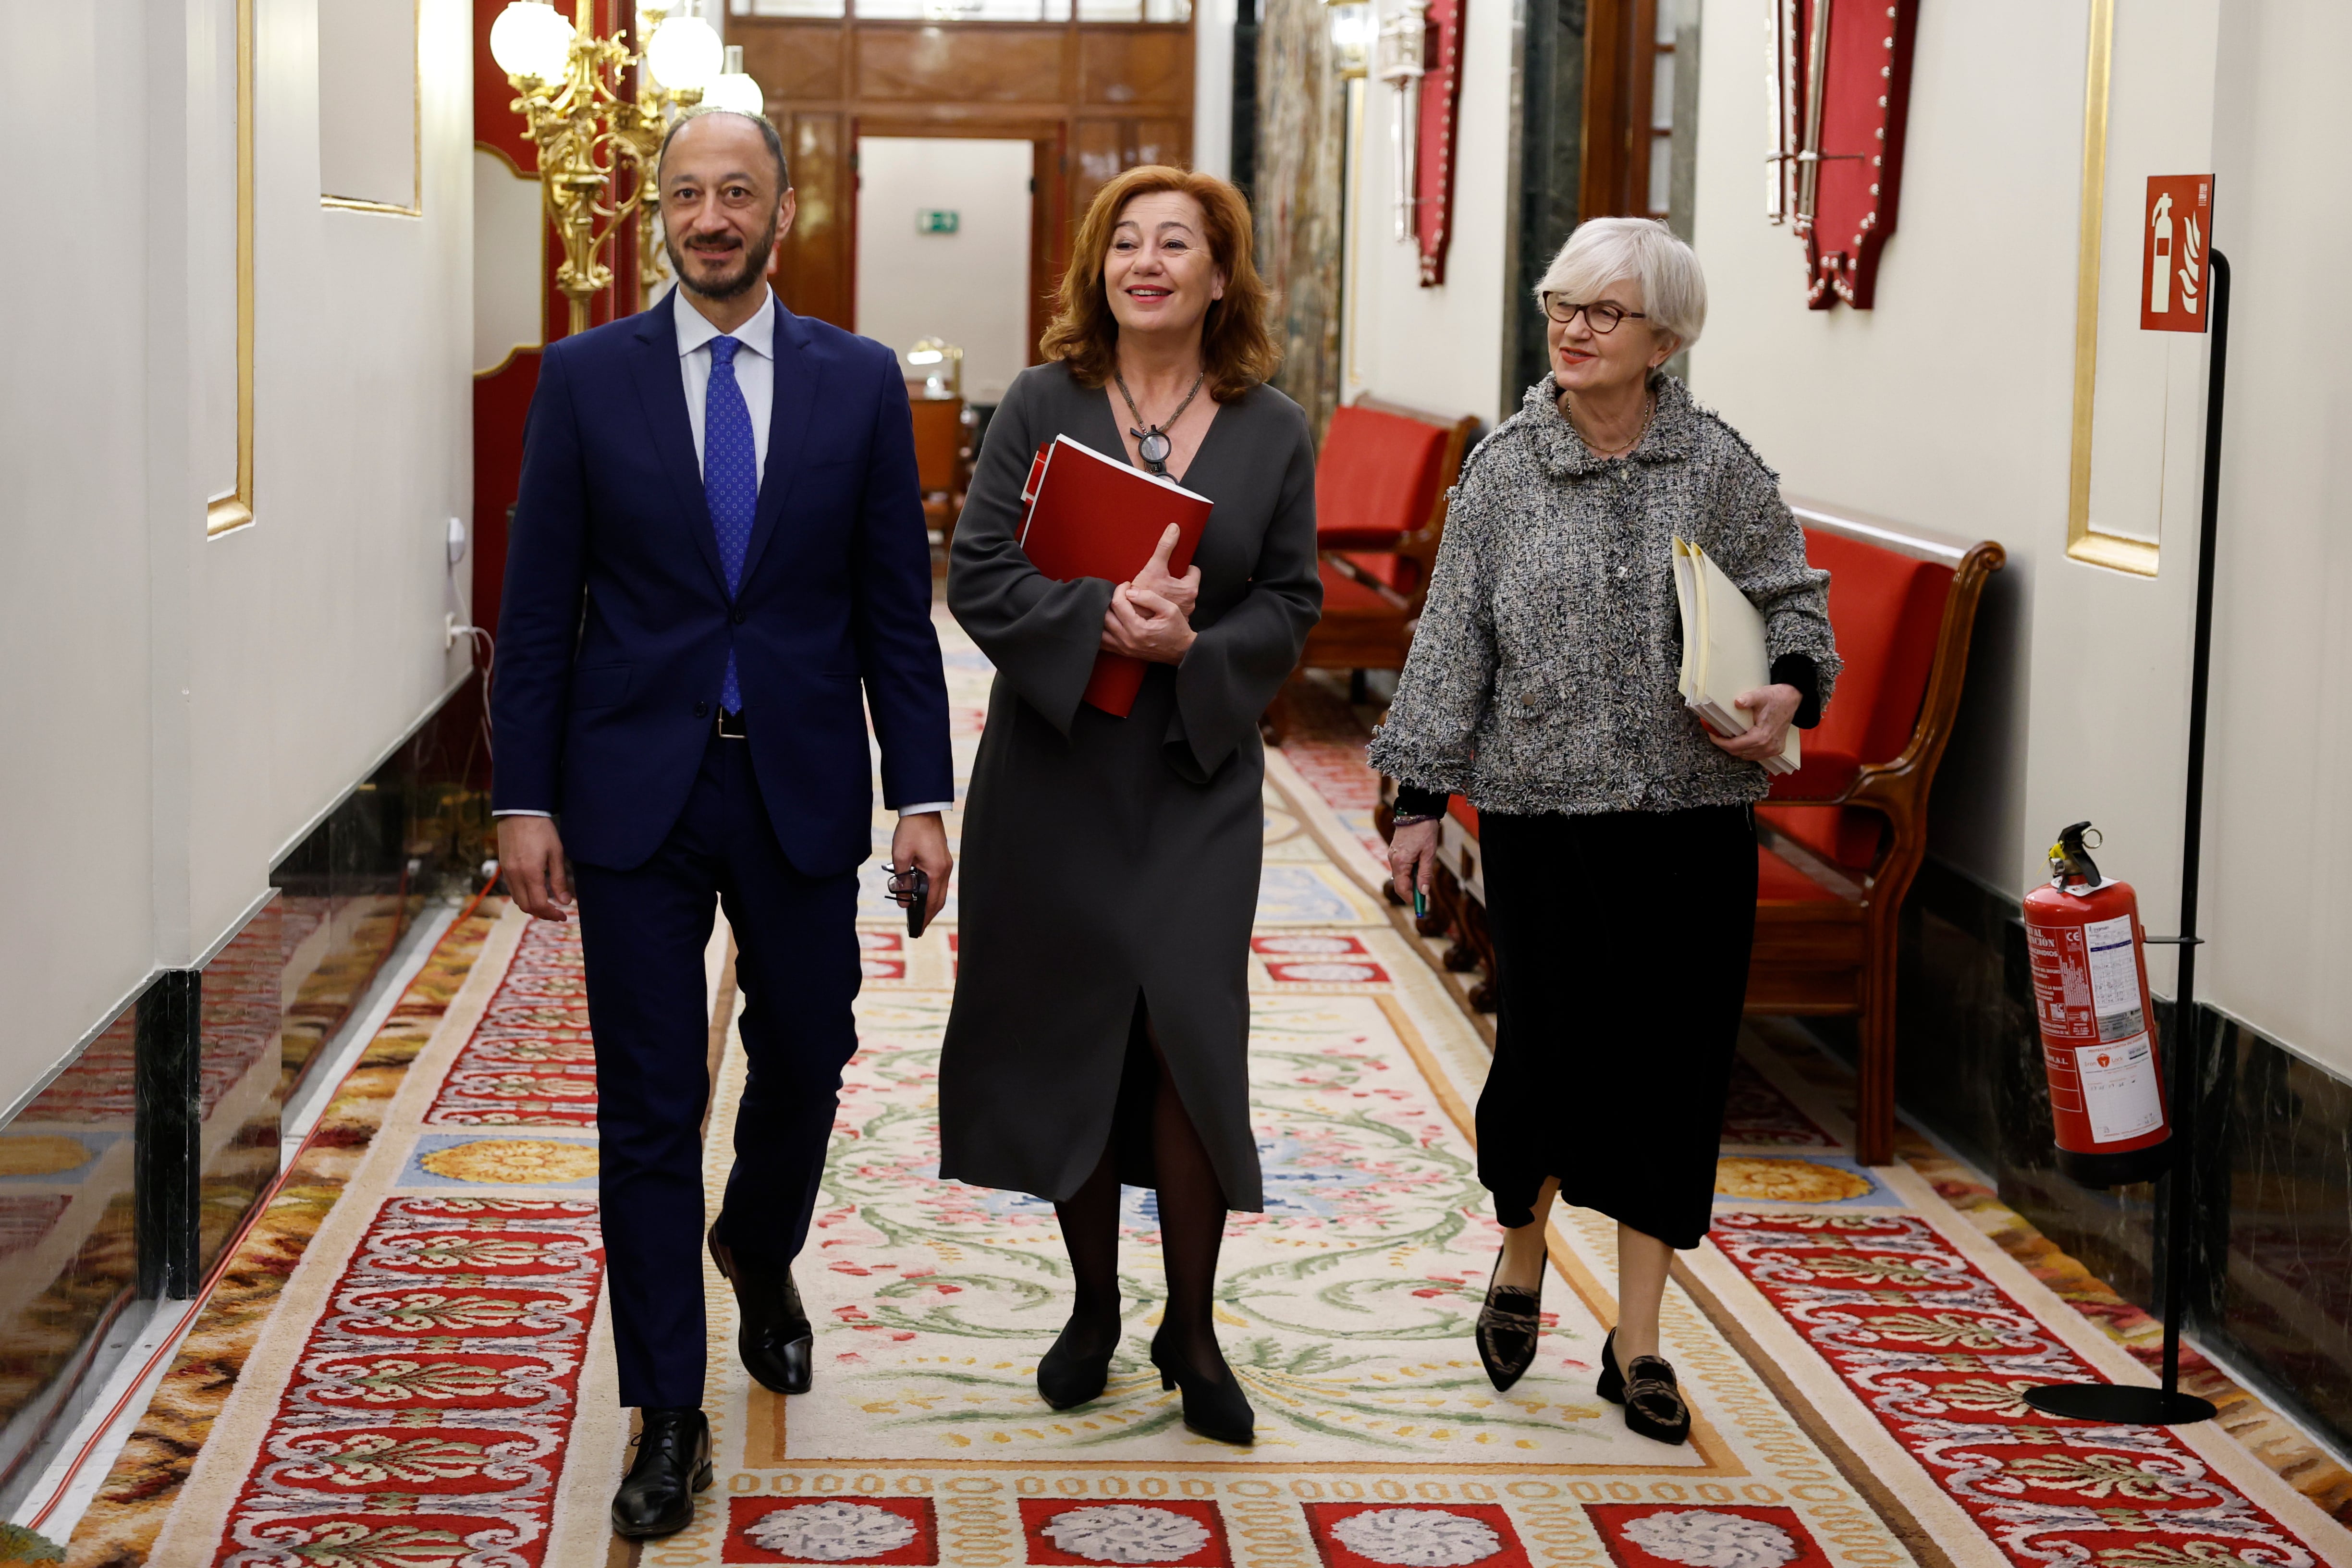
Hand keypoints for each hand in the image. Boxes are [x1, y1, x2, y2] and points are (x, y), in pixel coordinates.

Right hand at [497, 815, 574, 921]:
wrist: (519, 812)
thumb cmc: (541, 830)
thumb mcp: (556, 853)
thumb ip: (559, 879)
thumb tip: (565, 902)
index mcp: (530, 873)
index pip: (539, 904)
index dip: (552, 914)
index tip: (563, 915)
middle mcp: (515, 875)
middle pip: (526, 906)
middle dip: (543, 913)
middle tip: (557, 913)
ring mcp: (506, 872)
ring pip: (518, 900)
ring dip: (532, 907)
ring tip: (548, 905)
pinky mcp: (503, 867)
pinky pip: (512, 889)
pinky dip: (523, 897)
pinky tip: (535, 893)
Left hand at [889, 812, 952, 926]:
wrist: (922, 810)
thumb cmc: (911, 831)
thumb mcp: (901, 856)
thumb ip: (902, 881)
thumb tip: (904, 902)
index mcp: (936, 871)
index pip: (931, 902)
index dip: (924, 917)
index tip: (918, 929)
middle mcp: (945, 870)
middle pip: (939, 900)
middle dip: (929, 915)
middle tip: (918, 927)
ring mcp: (946, 864)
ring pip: (940, 891)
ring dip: (931, 904)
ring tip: (919, 914)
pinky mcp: (943, 860)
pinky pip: (939, 882)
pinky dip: (932, 892)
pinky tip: (923, 895)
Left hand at [1100, 582, 1196, 663]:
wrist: (1182, 651)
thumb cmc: (1177, 630)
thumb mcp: (1170, 609)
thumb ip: (1149, 598)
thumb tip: (1130, 592)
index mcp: (1139, 629)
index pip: (1118, 604)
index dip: (1120, 590)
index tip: (1127, 585)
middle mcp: (1128, 640)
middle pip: (1105, 616)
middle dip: (1110, 600)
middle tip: (1121, 594)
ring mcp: (1124, 648)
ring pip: (1100, 631)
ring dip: (1103, 615)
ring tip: (1113, 605)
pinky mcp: (1123, 652)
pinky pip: (1103, 642)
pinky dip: (1101, 630)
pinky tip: (1108, 621)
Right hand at [1129, 524, 1200, 620]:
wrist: (1132, 623)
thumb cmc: (1144, 598)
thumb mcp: (1154, 568)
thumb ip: (1165, 547)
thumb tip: (1174, 528)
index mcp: (1189, 590)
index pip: (1193, 571)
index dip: (1183, 566)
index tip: (1173, 566)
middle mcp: (1189, 604)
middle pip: (1185, 584)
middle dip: (1175, 580)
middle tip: (1161, 577)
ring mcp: (1182, 615)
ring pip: (1178, 597)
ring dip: (1169, 593)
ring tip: (1156, 589)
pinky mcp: (1171, 622)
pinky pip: (1171, 608)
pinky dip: (1164, 604)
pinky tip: (1153, 601)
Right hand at [1387, 819, 1440, 904]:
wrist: (1416, 811)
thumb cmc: (1424, 831)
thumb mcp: (1429, 853)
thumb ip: (1425, 873)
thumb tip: (1424, 892)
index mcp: (1400, 862)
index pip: (1402, 888)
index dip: (1411, 899)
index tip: (1421, 907)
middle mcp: (1393, 860)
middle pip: (1400, 884)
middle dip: (1411, 894)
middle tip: (1424, 900)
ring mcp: (1393, 855)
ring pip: (1400, 876)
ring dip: (1411, 883)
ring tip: (1424, 884)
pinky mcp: (1395, 851)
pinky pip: (1400, 868)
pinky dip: (1409, 874)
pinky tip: (1419, 871)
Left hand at [1707, 683, 1801, 762]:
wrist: (1792, 699)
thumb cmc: (1776, 697)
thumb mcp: (1760, 695)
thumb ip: (1748, 699)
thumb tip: (1736, 702)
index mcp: (1762, 736)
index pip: (1735, 746)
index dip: (1720, 742)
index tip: (1712, 735)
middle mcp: (1768, 747)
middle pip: (1739, 753)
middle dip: (1725, 745)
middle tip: (1716, 736)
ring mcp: (1773, 750)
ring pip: (1747, 756)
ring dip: (1736, 749)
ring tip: (1726, 739)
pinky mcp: (1776, 749)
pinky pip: (1756, 755)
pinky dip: (1746, 750)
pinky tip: (1741, 742)